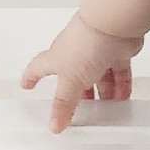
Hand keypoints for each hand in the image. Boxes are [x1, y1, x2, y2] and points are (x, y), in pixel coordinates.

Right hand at [20, 12, 144, 132]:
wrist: (114, 26)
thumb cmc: (86, 43)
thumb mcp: (70, 82)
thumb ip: (64, 104)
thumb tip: (54, 123)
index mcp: (57, 58)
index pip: (39, 68)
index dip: (31, 77)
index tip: (26, 84)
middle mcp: (76, 54)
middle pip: (74, 77)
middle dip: (78, 94)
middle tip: (79, 108)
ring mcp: (97, 52)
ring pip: (99, 76)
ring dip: (103, 92)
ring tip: (107, 108)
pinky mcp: (116, 51)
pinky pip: (118, 71)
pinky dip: (121, 84)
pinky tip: (123, 95)